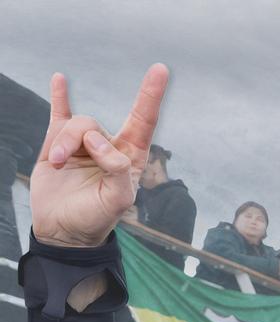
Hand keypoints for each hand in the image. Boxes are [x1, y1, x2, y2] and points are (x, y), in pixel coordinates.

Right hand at [31, 65, 168, 248]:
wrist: (63, 230)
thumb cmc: (96, 218)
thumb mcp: (117, 201)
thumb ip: (116, 170)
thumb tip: (97, 140)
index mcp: (130, 158)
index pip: (144, 121)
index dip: (151, 96)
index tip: (160, 70)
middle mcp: (108, 147)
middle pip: (94, 126)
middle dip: (79, 138)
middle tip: (67, 160)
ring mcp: (83, 144)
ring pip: (73, 126)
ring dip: (62, 144)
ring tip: (56, 165)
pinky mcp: (58, 144)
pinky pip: (60, 113)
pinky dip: (60, 96)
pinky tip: (60, 79)